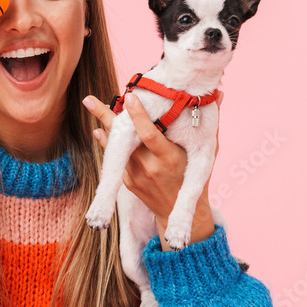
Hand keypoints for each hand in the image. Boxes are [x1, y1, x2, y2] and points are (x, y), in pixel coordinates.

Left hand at [82, 90, 224, 247]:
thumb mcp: (206, 153)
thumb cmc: (196, 178)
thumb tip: (218, 94)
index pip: (150, 134)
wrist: (180, 212)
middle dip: (105, 116)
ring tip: (91, 103)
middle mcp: (149, 167)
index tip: (130, 96)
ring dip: (104, 124)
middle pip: (124, 138)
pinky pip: (115, 158)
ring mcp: (136, 176)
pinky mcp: (128, 182)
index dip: (138, 115)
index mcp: (169, 158)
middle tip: (89, 99)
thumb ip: (209, 124)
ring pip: (116, 146)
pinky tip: (100, 128)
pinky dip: (108, 142)